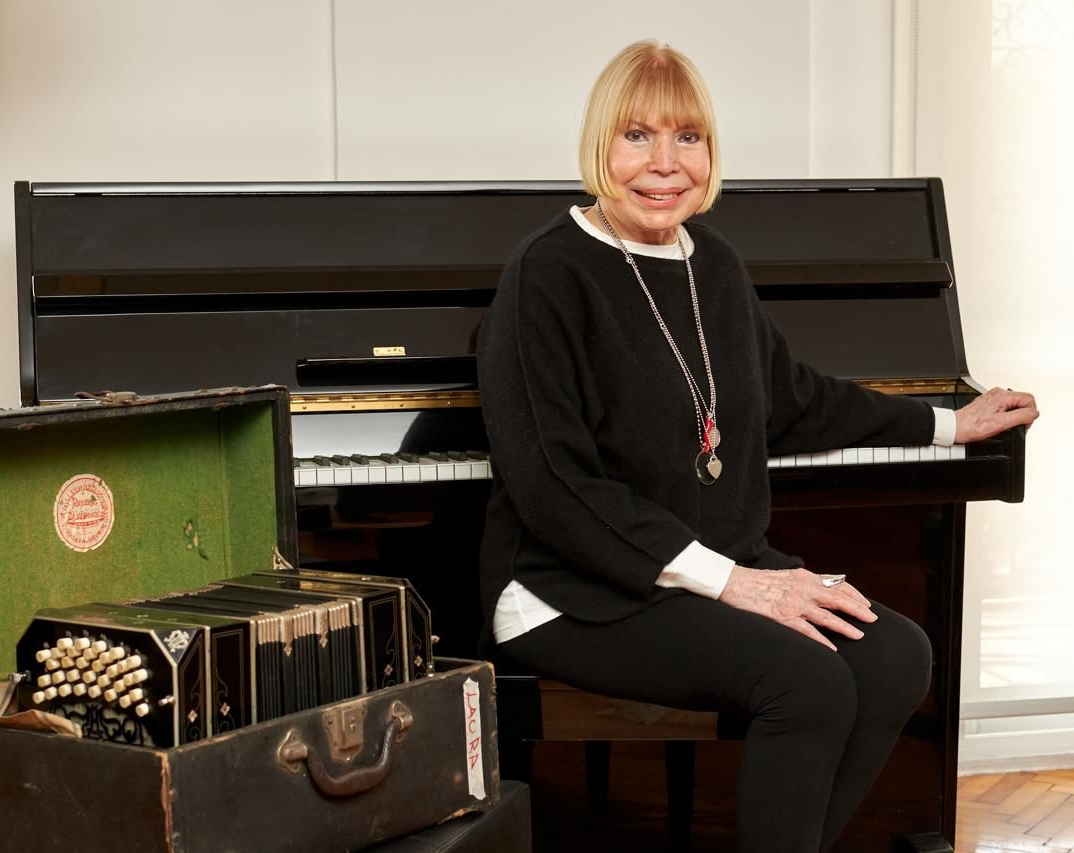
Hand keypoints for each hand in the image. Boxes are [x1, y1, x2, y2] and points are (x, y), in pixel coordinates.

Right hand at [719, 566, 876, 650]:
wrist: (732, 583)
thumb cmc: (756, 581)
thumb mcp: (785, 576)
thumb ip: (804, 582)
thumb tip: (822, 587)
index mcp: (804, 577)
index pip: (837, 585)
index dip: (854, 595)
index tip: (866, 604)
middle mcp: (803, 589)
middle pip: (838, 599)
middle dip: (858, 609)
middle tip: (873, 619)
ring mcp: (794, 604)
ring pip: (827, 617)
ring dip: (846, 627)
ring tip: (860, 635)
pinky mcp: (783, 618)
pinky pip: (808, 632)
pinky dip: (822, 641)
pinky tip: (833, 650)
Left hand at [955, 387, 1037, 443]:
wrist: (956, 428)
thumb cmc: (972, 426)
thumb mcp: (1001, 423)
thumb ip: (1021, 416)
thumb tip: (1034, 413)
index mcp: (1003, 395)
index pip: (1029, 399)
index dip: (1030, 413)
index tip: (1024, 424)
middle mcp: (998, 393)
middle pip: (1023, 402)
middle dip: (1023, 415)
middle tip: (1014, 427)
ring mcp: (994, 398)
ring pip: (1015, 405)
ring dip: (1014, 417)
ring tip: (1004, 426)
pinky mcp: (989, 403)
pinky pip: (1005, 408)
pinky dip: (1006, 416)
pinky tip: (997, 423)